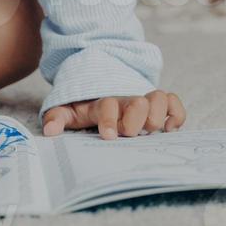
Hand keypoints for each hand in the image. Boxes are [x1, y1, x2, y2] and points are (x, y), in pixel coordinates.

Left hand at [42, 90, 186, 138]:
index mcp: (102, 104)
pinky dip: (176, 115)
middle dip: (136, 120)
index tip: (108, 136)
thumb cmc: (83, 107)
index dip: (109, 120)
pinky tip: (169, 130)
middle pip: (138, 102)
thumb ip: (56, 118)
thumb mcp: (66, 111)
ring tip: (151, 132)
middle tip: (129, 134)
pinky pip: (173, 102)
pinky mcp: (156, 105)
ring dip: (158, 115)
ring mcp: (142, 101)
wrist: (96, 89)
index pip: (107, 106)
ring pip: (159, 98)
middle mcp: (125, 100)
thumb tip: (50, 132)